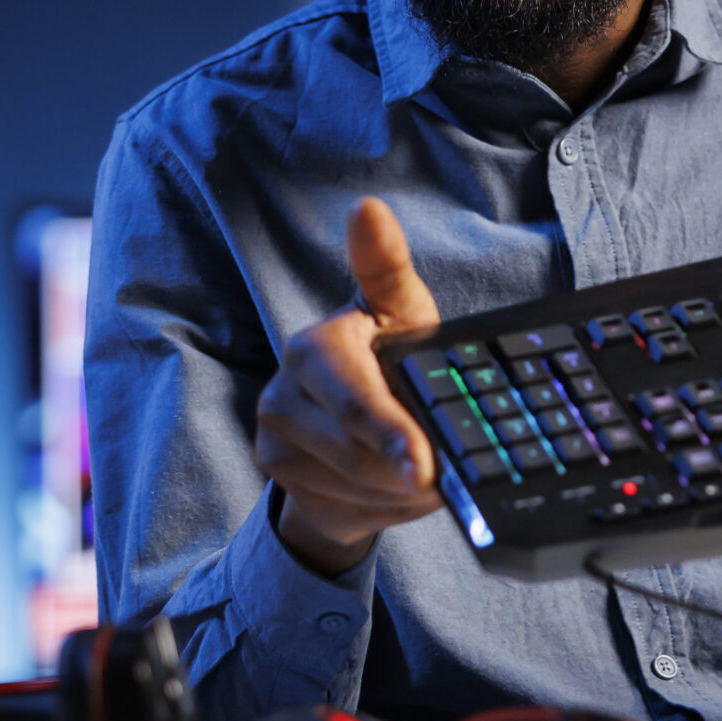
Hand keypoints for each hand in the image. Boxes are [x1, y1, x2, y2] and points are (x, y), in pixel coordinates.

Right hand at [255, 198, 443, 575]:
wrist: (343, 419)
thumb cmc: (385, 353)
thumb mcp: (398, 311)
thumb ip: (387, 267)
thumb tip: (368, 209)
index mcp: (311, 349)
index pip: (357, 403)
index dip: (394, 435)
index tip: (425, 465)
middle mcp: (279, 395)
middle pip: (358, 455)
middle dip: (411, 470)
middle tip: (450, 474)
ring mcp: (272, 442)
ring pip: (357, 488)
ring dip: (404, 491)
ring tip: (426, 470)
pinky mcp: (277, 480)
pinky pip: (347, 512)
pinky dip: (384, 507)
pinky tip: (394, 485)